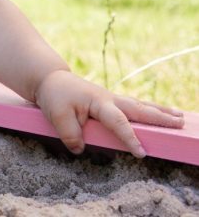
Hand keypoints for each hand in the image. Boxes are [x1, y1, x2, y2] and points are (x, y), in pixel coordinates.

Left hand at [33, 69, 184, 157]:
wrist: (52, 80)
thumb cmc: (56, 96)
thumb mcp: (58, 116)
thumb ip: (70, 134)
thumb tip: (80, 149)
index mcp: (99, 102)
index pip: (117, 123)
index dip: (129, 138)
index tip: (141, 153)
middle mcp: (110, 99)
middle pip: (138, 109)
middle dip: (160, 118)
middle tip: (180, 123)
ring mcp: (112, 99)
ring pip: (140, 105)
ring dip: (160, 112)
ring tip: (180, 118)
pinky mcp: (111, 101)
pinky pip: (134, 106)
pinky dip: (149, 109)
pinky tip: (160, 114)